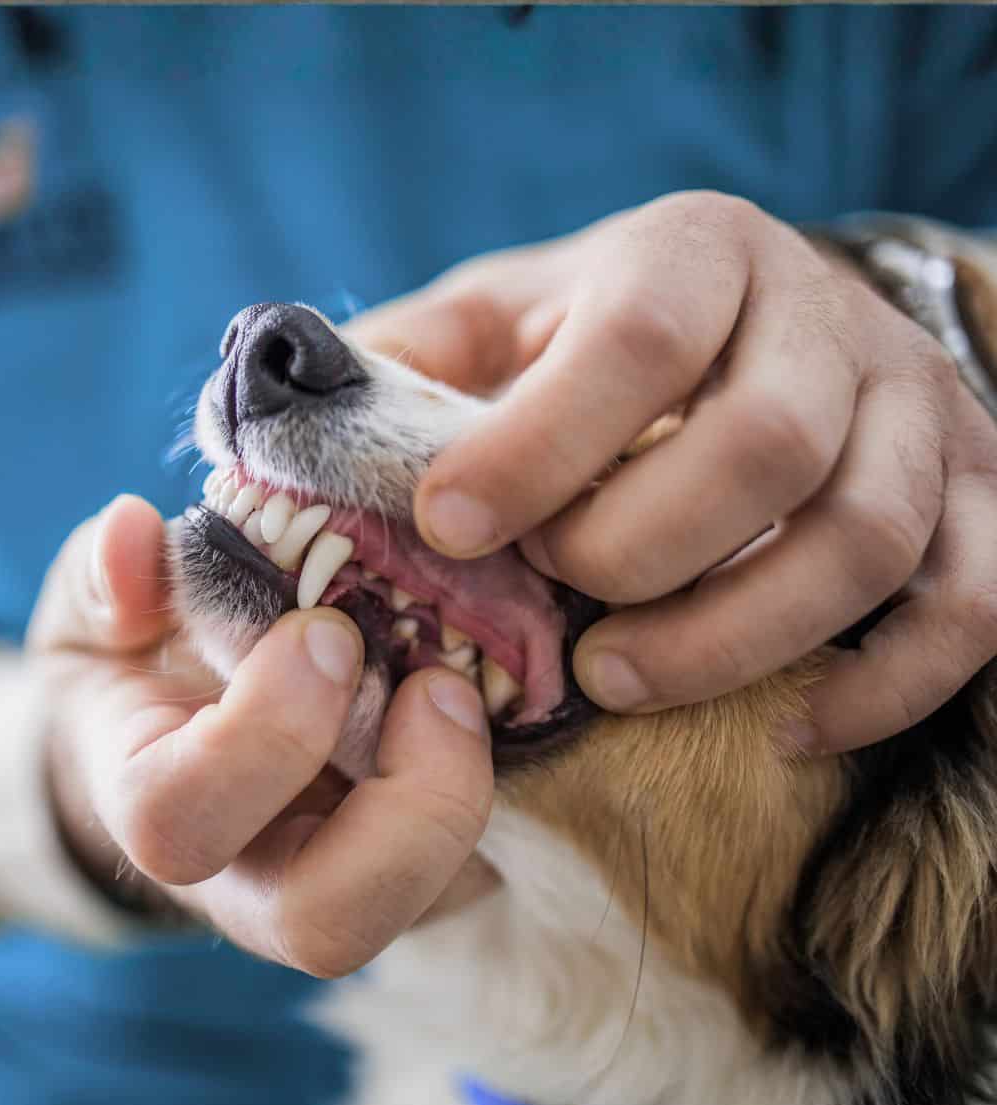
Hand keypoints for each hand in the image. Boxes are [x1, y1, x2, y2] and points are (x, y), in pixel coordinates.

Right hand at [28, 496, 493, 973]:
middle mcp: (255, 879)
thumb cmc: (145, 671)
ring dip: (468, 794)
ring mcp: (347, 884)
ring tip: (467, 689)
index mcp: (161, 808)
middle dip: (401, 805)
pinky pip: (483, 864)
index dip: (264, 734)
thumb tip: (132, 530)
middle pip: (327, 925)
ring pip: (427, 906)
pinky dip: (510, 785)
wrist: (189, 741)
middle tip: (436, 685)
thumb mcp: (103, 616)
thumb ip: (107, 580)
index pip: (183, 822)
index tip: (325, 632)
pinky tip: (501, 697)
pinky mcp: (424, 870)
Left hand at [351, 192, 996, 752]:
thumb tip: (293, 425)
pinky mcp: (974, 504)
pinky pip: (967, 610)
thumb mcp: (505, 321)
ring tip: (624, 680)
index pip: (640, 338)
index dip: (541, 444)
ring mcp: (920, 415)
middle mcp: (828, 322)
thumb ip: (414, 362)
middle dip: (642, 552)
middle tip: (558, 612)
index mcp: (701, 257)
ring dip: (736, 637)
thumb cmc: (609, 342)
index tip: (450, 528)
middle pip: (766, 446)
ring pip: (866, 538)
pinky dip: (881, 688)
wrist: (764, 330)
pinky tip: (786, 731)